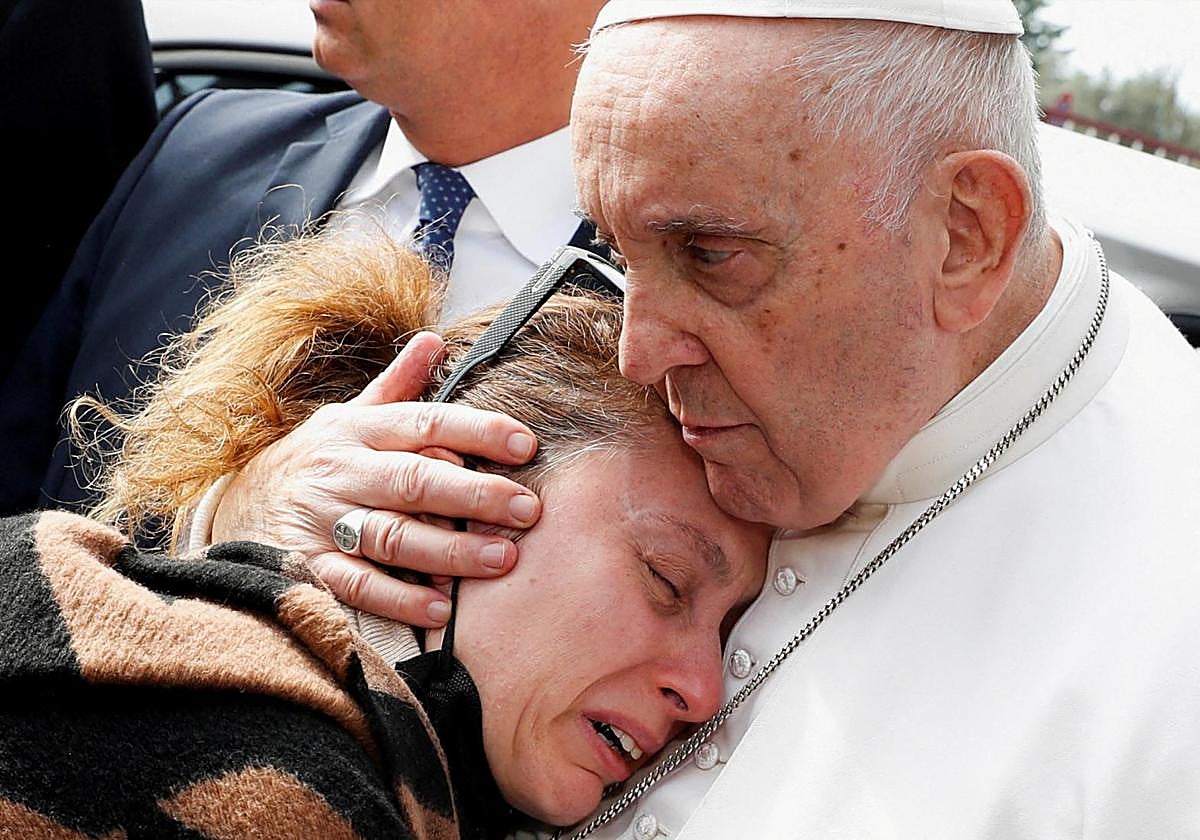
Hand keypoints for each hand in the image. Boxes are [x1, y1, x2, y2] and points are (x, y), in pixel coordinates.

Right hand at [211, 332, 539, 625]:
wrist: (236, 505)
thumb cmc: (317, 459)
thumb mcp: (352, 415)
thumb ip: (398, 386)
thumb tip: (433, 340)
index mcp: (360, 429)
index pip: (426, 423)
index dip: (478, 431)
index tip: (526, 444)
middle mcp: (344, 471)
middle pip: (415, 481)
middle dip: (476, 495)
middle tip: (528, 510)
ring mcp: (324, 520)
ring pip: (390, 534)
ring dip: (448, 550)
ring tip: (500, 558)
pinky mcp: (309, 566)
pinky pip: (355, 584)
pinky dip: (397, 597)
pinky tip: (440, 606)